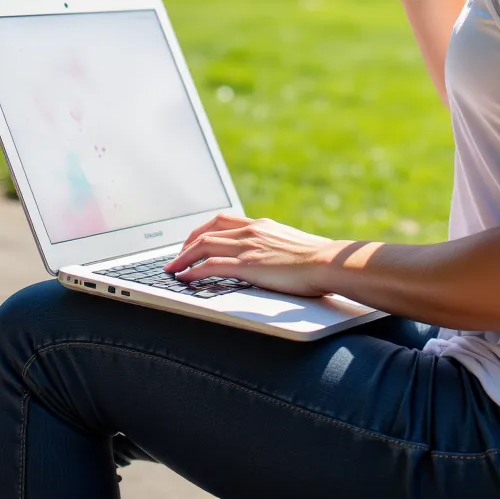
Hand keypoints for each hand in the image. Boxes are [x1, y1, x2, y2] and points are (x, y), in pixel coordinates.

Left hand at [164, 213, 333, 296]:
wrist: (327, 262)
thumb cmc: (316, 260)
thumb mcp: (290, 246)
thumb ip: (274, 248)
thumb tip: (268, 260)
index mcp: (261, 225)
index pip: (222, 220)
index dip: (201, 230)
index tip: (191, 242)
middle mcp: (251, 230)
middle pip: (207, 231)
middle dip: (186, 244)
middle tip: (176, 258)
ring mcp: (248, 246)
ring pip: (204, 245)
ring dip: (183, 258)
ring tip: (172, 270)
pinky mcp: (248, 264)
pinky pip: (211, 264)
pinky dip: (193, 270)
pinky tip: (185, 278)